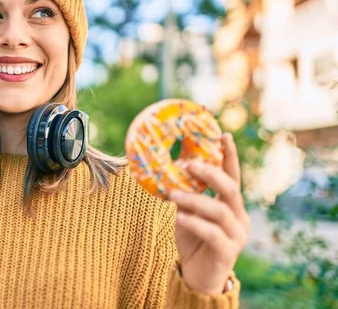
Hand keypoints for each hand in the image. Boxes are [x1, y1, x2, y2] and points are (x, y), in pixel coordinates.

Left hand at [169, 133, 249, 293]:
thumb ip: (185, 193)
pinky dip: (195, 223)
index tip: (223, 135)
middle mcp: (239, 217)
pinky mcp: (228, 252)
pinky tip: (179, 217)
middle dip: (210, 174)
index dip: (229, 156)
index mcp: (231, 204)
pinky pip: (212, 234)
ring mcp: (237, 235)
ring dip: (194, 199)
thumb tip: (173, 166)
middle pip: (230, 189)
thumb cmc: (192, 240)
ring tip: (172, 194)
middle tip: (187, 164)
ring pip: (219, 211)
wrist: (197, 276)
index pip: (233, 176)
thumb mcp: (186, 211)